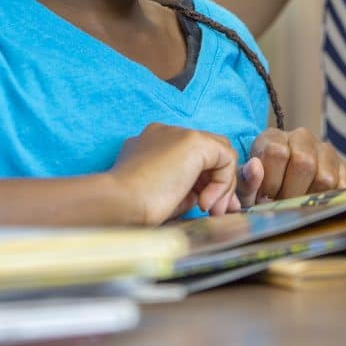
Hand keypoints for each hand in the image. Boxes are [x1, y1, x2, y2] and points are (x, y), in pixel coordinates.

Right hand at [108, 123, 244, 224]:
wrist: (120, 202)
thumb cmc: (135, 207)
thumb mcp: (164, 196)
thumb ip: (185, 190)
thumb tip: (205, 195)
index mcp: (152, 144)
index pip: (190, 158)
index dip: (204, 183)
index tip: (206, 208)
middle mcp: (166, 133)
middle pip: (208, 153)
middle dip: (218, 183)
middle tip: (216, 212)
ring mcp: (179, 134)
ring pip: (219, 153)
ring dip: (221, 185)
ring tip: (210, 210)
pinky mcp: (193, 141)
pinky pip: (225, 157)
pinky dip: (222, 182)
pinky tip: (205, 202)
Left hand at [240, 127, 345, 203]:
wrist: (283, 195)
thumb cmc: (261, 192)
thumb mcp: (247, 188)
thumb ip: (246, 182)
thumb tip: (256, 167)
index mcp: (273, 137)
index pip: (276, 152)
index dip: (270, 181)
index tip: (264, 197)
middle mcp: (301, 138)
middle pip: (304, 162)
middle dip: (290, 192)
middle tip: (283, 204)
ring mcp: (326, 151)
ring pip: (325, 177)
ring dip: (309, 199)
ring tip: (297, 206)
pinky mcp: (345, 169)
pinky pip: (344, 187)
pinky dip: (331, 202)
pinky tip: (316, 204)